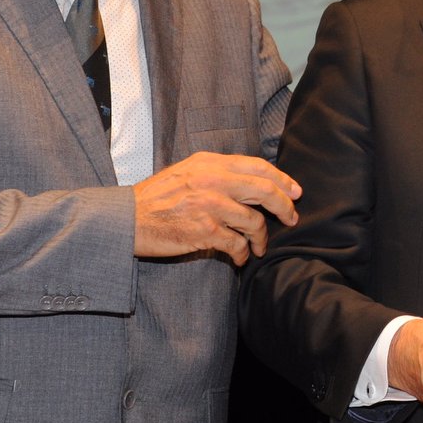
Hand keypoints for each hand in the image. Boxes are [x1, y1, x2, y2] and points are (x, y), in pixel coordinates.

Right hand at [133, 153, 300, 261]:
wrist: (127, 219)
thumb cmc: (157, 198)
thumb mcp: (187, 171)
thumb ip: (217, 172)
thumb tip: (252, 181)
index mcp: (210, 163)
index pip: (258, 166)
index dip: (282, 179)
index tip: (295, 192)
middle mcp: (213, 180)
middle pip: (265, 191)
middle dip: (285, 207)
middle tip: (291, 219)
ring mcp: (210, 206)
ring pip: (254, 222)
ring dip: (261, 238)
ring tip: (258, 247)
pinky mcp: (204, 231)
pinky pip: (237, 244)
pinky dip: (243, 254)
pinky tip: (239, 258)